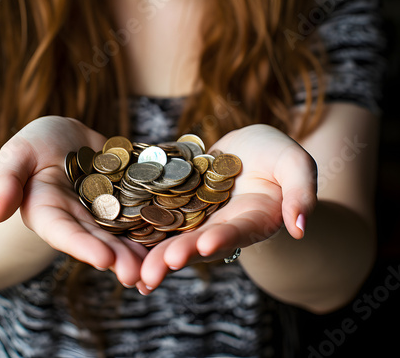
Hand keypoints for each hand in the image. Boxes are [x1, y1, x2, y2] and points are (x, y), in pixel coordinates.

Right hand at [0, 116, 146, 286]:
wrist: (66, 136)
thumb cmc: (36, 142)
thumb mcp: (18, 153)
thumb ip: (7, 180)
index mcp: (49, 212)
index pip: (63, 233)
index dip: (82, 246)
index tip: (102, 259)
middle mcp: (78, 218)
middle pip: (98, 239)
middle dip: (118, 257)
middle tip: (139, 275)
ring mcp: (104, 209)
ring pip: (123, 231)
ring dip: (140, 248)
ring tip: (160, 264)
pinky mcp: (125, 197)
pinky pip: (141, 207)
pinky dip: (155, 219)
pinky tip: (174, 230)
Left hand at [137, 124, 316, 291]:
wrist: (248, 147)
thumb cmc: (276, 153)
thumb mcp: (296, 162)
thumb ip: (302, 192)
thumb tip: (301, 228)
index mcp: (253, 218)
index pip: (238, 231)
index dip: (223, 239)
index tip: (206, 246)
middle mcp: (223, 224)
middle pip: (199, 243)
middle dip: (177, 257)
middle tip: (153, 274)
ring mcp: (199, 216)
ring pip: (175, 236)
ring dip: (154, 253)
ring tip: (134, 272)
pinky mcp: (179, 203)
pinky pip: (160, 215)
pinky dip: (144, 227)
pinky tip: (121, 239)